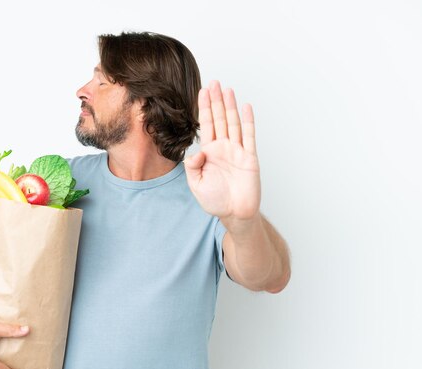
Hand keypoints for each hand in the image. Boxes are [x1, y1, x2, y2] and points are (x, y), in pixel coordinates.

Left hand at [184, 80, 260, 221]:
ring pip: (233, 123)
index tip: (201, 91)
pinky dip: (248, 121)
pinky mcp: (249, 157)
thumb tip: (196, 152)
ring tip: (227, 89)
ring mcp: (237, 151)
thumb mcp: (196, 184)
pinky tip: (246, 107)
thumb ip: (193, 167)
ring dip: (230, 106)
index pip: (205, 125)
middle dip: (216, 100)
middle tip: (214, 82)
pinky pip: (249, 136)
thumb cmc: (215, 201)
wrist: (234, 213)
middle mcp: (223, 148)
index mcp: (209, 152)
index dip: (203, 108)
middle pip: (219, 119)